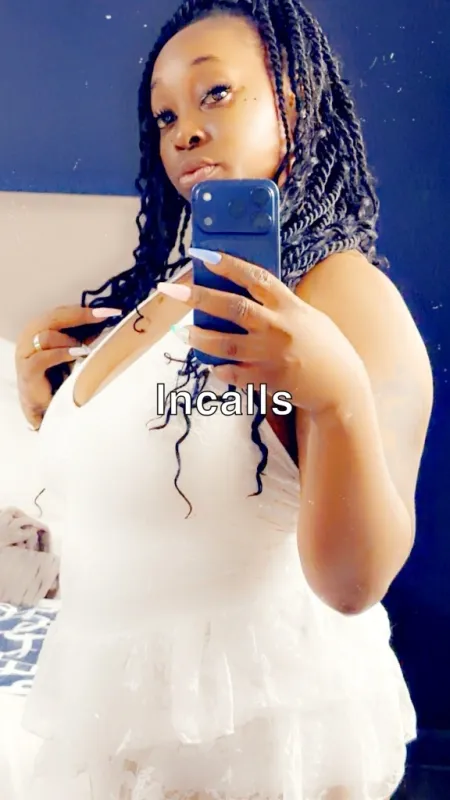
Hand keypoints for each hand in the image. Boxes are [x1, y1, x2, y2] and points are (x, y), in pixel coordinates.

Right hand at [15, 304, 119, 428]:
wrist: (44, 404)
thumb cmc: (58, 375)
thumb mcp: (73, 350)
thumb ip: (84, 336)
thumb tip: (105, 321)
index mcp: (38, 327)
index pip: (61, 311)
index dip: (85, 309)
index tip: (110, 310)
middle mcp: (28, 336)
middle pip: (53, 317)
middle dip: (82, 316)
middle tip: (104, 317)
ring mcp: (25, 353)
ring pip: (47, 336)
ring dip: (70, 341)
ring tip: (85, 350)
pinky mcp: (27, 371)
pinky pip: (43, 357)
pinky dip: (62, 354)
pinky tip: (77, 354)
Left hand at [158, 248, 368, 416]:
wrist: (341, 387)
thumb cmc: (324, 348)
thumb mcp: (308, 317)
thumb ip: (280, 306)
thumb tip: (247, 293)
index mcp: (290, 306)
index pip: (256, 278)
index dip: (229, 265)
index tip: (204, 255)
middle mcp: (280, 328)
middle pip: (234, 308)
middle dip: (200, 297)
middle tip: (174, 291)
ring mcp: (273, 355)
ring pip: (226, 344)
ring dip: (201, 338)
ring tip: (182, 334)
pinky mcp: (269, 380)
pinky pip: (235, 374)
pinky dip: (221, 370)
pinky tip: (212, 366)